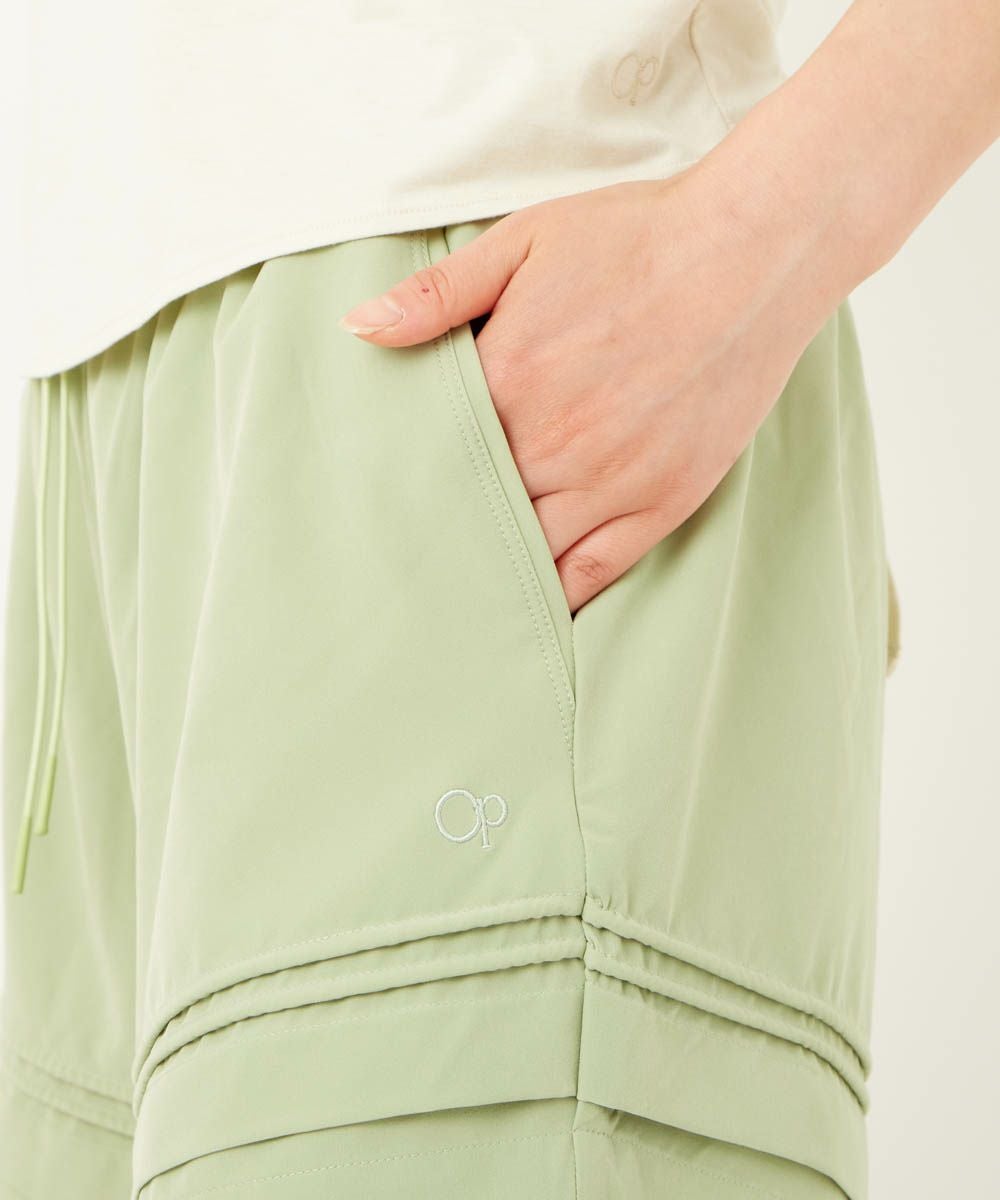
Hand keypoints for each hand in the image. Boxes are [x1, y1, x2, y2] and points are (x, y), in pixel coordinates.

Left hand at [338, 165, 857, 614]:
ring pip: (527, 552)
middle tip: (405, 555)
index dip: (405, 475)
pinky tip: (530, 605)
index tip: (378, 496)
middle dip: (442, 527)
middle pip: (474, 509)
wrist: (752, 252)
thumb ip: (439, 294)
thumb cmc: (637, 239)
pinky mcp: (663, 502)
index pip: (432, 452)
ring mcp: (612, 481)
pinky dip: (557, 595)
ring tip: (456, 589)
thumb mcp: (526, 241)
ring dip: (490, 569)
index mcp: (510, 379)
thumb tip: (357, 328)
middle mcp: (554, 443)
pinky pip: (595, 571)